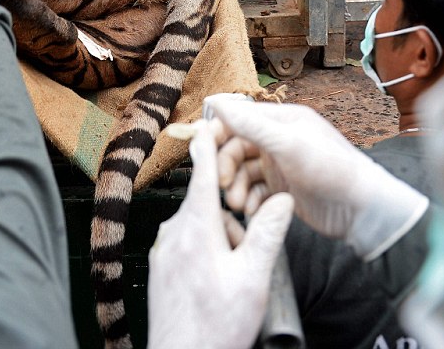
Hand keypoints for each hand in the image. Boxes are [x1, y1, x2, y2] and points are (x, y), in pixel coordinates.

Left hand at [148, 121, 293, 348]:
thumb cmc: (216, 325)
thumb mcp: (252, 278)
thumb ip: (268, 233)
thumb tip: (283, 198)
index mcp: (195, 228)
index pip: (204, 174)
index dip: (209, 144)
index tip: (210, 119)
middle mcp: (173, 233)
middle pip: (210, 205)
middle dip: (233, 223)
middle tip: (246, 260)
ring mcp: (163, 250)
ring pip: (202, 228)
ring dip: (223, 244)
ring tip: (233, 283)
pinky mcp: (160, 267)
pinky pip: (190, 246)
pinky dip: (209, 256)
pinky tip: (217, 287)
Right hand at [214, 100, 428, 260]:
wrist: (361, 210)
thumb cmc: (332, 169)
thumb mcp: (288, 144)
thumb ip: (250, 124)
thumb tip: (216, 101)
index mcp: (282, 120)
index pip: (238, 119)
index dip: (218, 134)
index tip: (202, 151)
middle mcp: (279, 139)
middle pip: (236, 148)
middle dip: (226, 168)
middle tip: (223, 187)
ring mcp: (281, 165)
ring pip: (243, 173)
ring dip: (237, 188)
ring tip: (239, 206)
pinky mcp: (283, 189)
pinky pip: (255, 192)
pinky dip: (250, 201)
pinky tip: (252, 212)